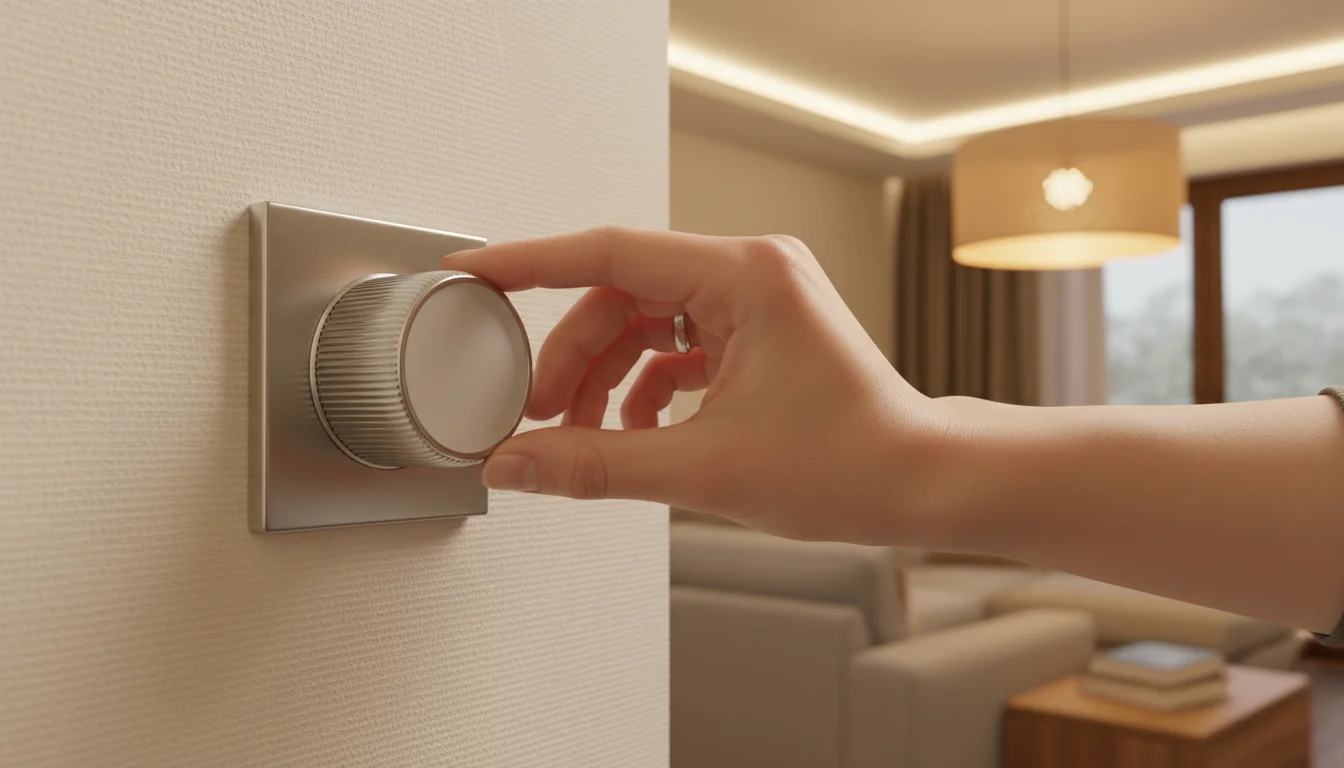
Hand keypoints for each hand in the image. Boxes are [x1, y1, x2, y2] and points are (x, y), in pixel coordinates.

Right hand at [442, 228, 946, 542]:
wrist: (922, 482)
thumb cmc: (852, 464)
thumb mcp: (706, 469)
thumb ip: (597, 464)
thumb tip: (516, 464)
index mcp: (744, 276)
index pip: (608, 252)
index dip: (528, 264)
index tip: (471, 273)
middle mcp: (752, 271)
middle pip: (622, 293)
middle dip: (573, 356)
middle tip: (540, 415)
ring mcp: (758, 297)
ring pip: (645, 319)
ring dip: (606, 374)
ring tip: (583, 434)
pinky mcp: (760, 328)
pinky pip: (677, 339)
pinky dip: (644, 382)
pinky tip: (634, 429)